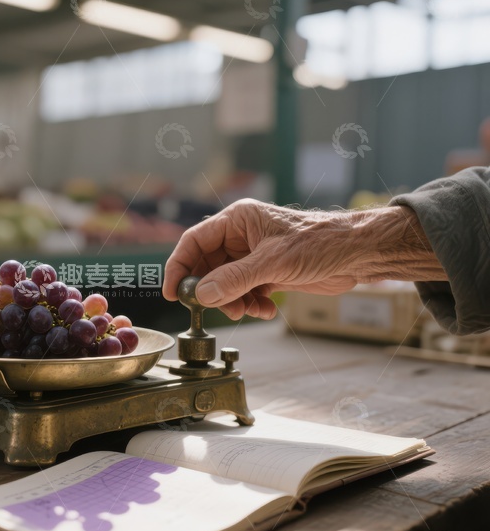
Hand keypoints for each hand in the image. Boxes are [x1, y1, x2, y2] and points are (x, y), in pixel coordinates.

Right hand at [163, 198, 440, 320]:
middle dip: (210, 291)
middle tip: (216, 308)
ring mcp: (253, 256)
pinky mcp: (266, 273)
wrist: (356, 255)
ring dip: (231, 301)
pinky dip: (248, 304)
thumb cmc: (321, 243)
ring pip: (224, 283)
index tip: (173, 293)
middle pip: (206, 266)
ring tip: (246, 310)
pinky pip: (243, 292)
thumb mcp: (274, 262)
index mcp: (237, 221)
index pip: (194, 241)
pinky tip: (264, 309)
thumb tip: (202, 294)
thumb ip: (235, 279)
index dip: (179, 267)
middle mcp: (241, 237)